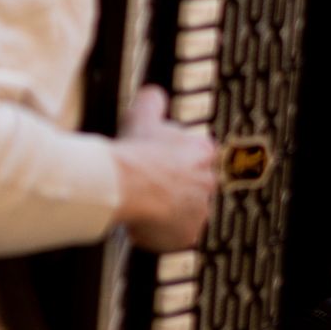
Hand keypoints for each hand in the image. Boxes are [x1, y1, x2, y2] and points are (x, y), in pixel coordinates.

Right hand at [112, 84, 217, 250]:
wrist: (123, 184)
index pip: (200, 155)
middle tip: (153, 183)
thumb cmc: (135, 151)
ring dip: (171, 209)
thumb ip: (153, 102)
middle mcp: (207, 182)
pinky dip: (163, 232)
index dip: (179, 159)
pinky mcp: (188, 235)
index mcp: (202, 151)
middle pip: (195, 184)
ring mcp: (199, 211)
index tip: (165, 162)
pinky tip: (145, 223)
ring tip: (146, 204)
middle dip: (177, 185)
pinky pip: (177, 235)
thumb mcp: (143, 114)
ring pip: (187, 211)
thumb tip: (154, 94)